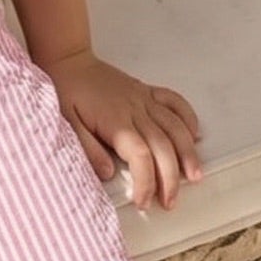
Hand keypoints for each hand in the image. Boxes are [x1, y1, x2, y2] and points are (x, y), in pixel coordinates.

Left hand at [41, 50, 202, 212]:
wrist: (68, 59)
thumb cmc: (65, 90)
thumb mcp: (66, 122)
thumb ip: (88, 148)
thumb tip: (107, 173)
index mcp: (115, 120)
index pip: (140, 156)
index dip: (146, 182)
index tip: (143, 201)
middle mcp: (135, 109)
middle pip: (163, 147)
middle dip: (171, 178)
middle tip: (170, 201)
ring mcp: (144, 99)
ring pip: (175, 127)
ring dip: (188, 153)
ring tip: (195, 176)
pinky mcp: (147, 91)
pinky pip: (175, 102)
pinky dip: (188, 118)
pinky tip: (194, 135)